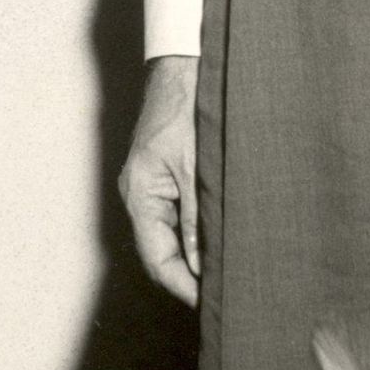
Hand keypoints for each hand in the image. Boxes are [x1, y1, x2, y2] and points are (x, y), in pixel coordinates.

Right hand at [119, 53, 201, 305]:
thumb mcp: (195, 166)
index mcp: (141, 194)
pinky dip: (198, 234)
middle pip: (162, 252)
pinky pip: (179, 218)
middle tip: (226, 294)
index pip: (157, 258)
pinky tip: (222, 241)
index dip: (183, 285)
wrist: (182, 67)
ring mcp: (152, 187)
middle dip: (191, 276)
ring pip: (172, 237)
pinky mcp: (166, 178)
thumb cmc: (185, 108)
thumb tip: (200, 264)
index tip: (211, 302)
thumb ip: (196, 217)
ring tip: (229, 272)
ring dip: (197, 255)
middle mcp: (141, 195)